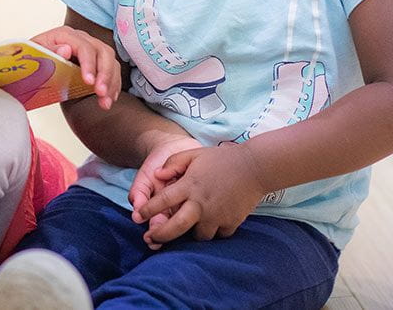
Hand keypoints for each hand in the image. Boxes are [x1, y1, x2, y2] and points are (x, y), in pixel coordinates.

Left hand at [31, 25, 121, 109]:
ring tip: (105, 102)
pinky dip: (113, 85)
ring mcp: (91, 48)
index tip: (89, 82)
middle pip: (103, 52)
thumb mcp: (35, 55)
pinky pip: (112, 70)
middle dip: (105, 74)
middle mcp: (82, 39)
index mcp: (65, 35)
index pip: (84, 47)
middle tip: (101, 93)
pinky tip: (109, 98)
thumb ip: (49, 51)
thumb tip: (66, 50)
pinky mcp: (97, 60)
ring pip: (110, 62)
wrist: (35, 63)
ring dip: (111, 83)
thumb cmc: (34, 59)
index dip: (89, 64)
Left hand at [132, 144, 270, 244]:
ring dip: (192, 233)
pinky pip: (218, 235)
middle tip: (151, 238)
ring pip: (198, 236)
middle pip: (176, 228)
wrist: (254, 167)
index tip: (138, 216)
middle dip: (160, 235)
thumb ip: (173, 164)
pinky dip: (214, 231)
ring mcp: (216, 216)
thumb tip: (157, 176)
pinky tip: (212, 223)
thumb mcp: (193, 154)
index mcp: (189, 186)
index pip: (162, 201)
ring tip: (189, 226)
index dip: (147, 210)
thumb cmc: (221, 159)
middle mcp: (200, 204)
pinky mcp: (231, 223)